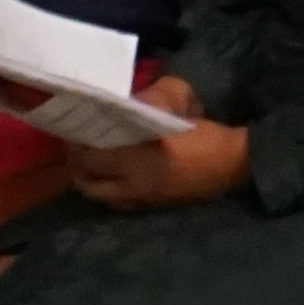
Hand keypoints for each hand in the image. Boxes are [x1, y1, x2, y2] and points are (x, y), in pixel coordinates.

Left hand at [61, 87, 246, 210]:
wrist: (231, 164)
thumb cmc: (203, 133)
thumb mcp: (178, 104)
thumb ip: (147, 99)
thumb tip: (123, 100)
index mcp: (137, 158)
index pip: (89, 155)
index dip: (75, 145)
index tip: (71, 130)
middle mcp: (132, 183)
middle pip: (87, 180)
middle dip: (75, 164)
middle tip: (74, 146)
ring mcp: (140, 198)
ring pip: (98, 195)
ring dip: (87, 179)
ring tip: (86, 161)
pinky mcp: (149, 206)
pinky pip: (116, 202)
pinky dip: (106, 190)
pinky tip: (108, 176)